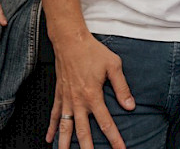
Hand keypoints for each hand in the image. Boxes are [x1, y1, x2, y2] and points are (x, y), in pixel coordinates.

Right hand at [48, 34, 134, 148]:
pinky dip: (51, 128)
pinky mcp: (59, 94)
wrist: (70, 40)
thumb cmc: (92, 51)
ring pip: (65, 127)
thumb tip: (130, 106)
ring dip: (65, 144)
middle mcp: (78, 101)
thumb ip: (122, 87)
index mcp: (93, 95)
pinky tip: (49, 139)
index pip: (106, 123)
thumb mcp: (113, 66)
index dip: (114, 139)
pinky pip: (54, 115)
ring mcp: (66, 99)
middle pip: (83, 132)